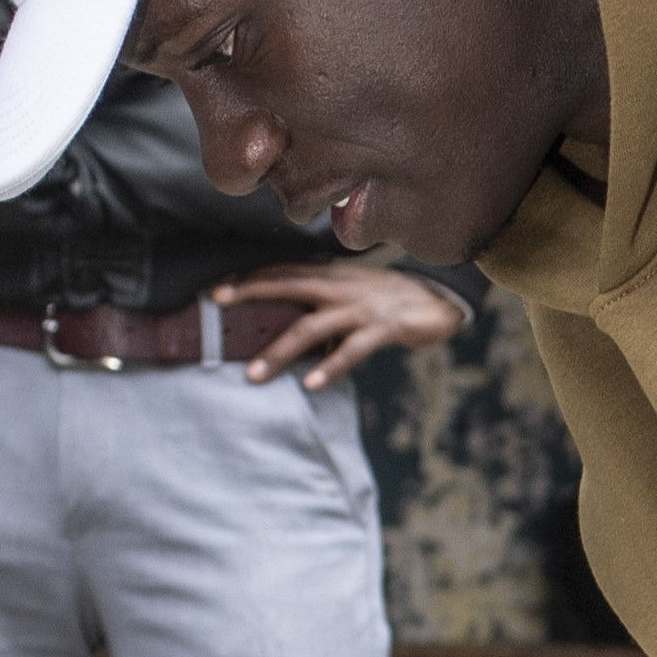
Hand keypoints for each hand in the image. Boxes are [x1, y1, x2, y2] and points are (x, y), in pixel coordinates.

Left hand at [215, 261, 469, 388]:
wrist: (440, 298)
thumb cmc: (390, 300)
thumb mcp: (353, 295)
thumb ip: (322, 305)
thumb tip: (288, 330)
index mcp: (332, 276)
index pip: (284, 272)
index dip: (251, 278)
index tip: (217, 289)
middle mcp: (341, 287)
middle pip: (288, 287)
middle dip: (251, 295)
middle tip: (216, 306)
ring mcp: (360, 308)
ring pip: (311, 328)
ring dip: (279, 351)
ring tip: (253, 374)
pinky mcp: (382, 328)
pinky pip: (351, 350)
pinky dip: (330, 368)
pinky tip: (312, 385)